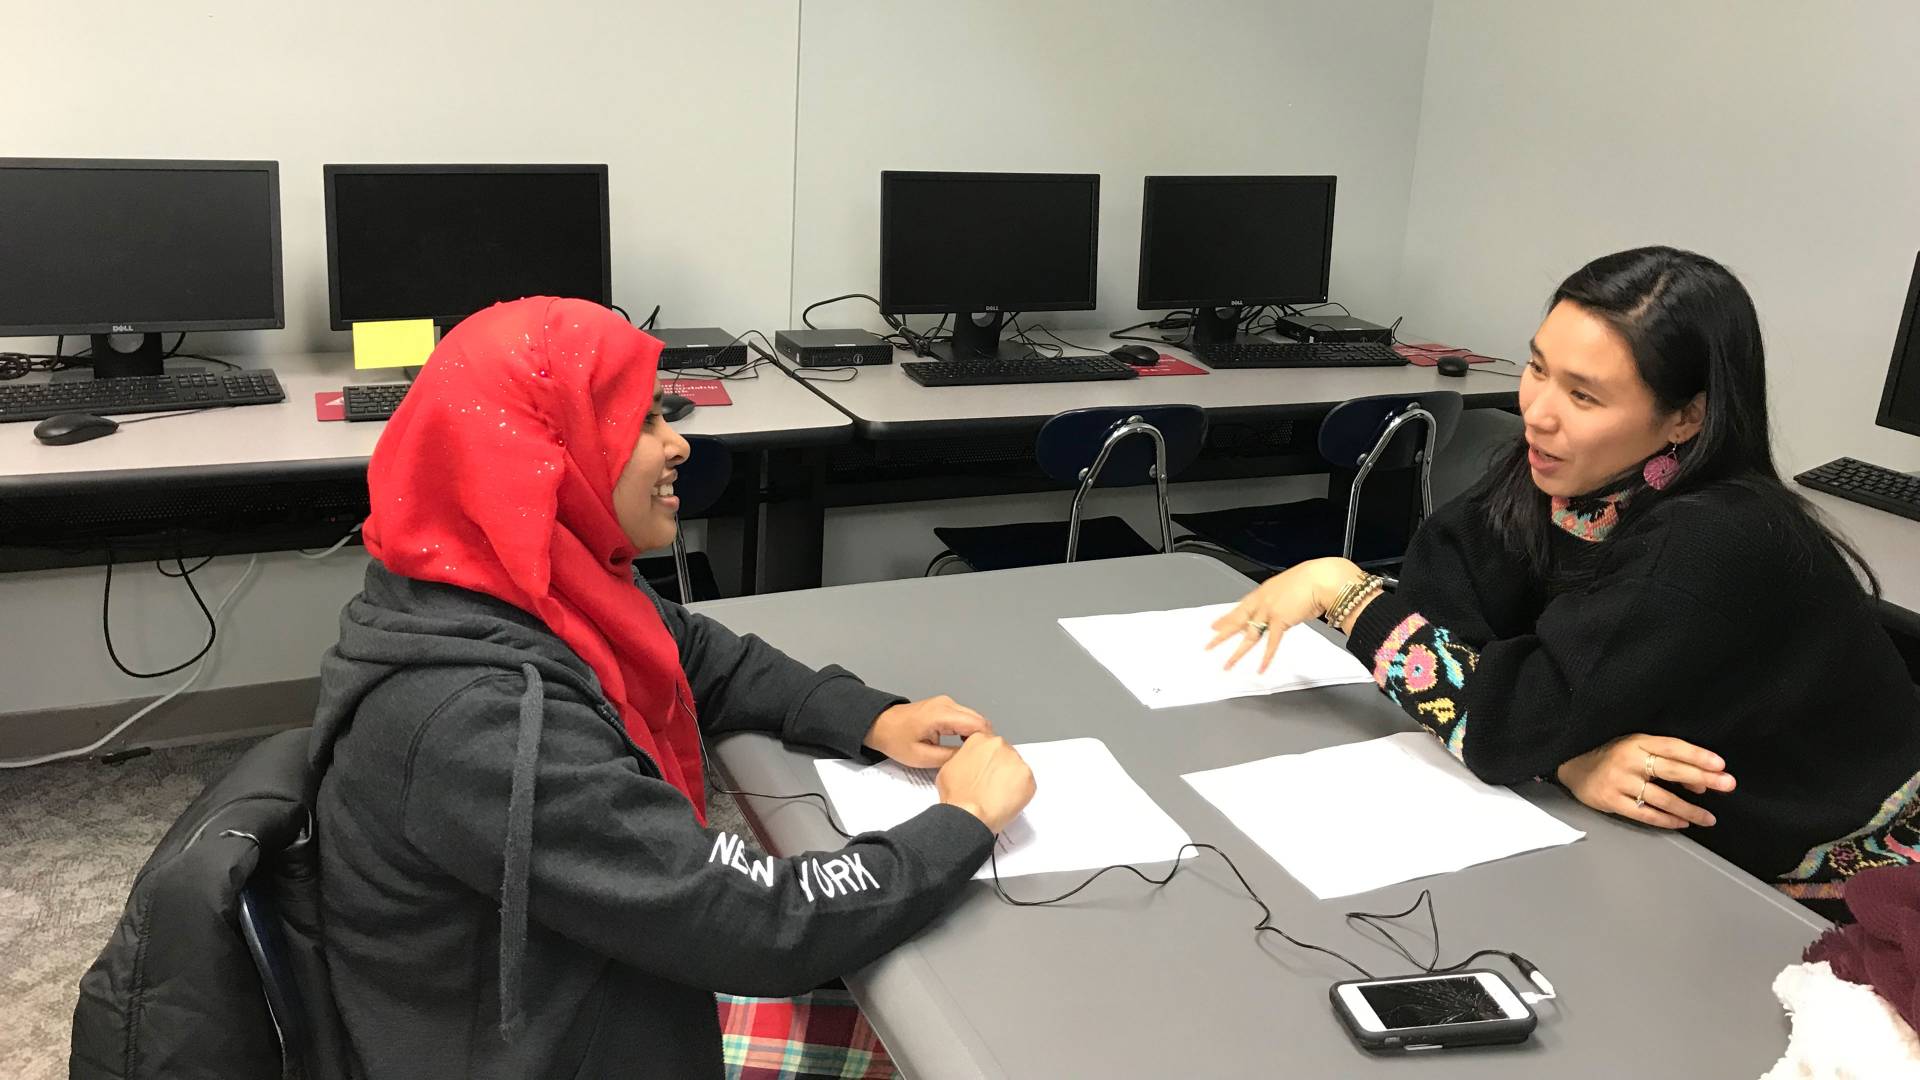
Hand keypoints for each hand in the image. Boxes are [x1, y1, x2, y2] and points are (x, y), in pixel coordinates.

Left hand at [864, 695, 991, 767]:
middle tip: (977, 759)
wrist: (881, 725)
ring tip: (969, 754)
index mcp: (942, 714)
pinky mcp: (945, 706)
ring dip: (975, 736)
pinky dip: (969, 731)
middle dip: (982, 740)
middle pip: (980, 720)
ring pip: (975, 719)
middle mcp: (947, 704)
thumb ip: (950, 758)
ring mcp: (947, 703)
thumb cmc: (896, 739)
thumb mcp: (922, 757)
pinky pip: (966, 717)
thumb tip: (970, 758)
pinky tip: (962, 745)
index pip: (978, 725)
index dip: (985, 742)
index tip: (984, 758)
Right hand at [935, 733, 1035, 833]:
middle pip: (1004, 754)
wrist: (969, 815)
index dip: (986, 759)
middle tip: (991, 785)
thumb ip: (963, 758)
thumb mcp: (948, 767)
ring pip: (1016, 768)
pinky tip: (1007, 800)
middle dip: (999, 768)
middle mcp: (1000, 745)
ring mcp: (1016, 761)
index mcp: (980, 739)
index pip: (988, 744)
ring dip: (1010, 779)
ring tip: (997, 795)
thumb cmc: (958, 796)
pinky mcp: (1028, 778)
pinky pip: (1027, 783)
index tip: (985, 770)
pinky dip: (1020, 792)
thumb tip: (969, 763)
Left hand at [1205, 557, 1362, 672]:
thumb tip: (1282, 606)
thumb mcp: (1289, 587)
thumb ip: (1281, 598)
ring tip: (1228, 665)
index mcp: (1263, 592)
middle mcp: (1262, 602)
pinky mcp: (1281, 621)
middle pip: (1237, 621)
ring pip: (1249, 635)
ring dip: (1238, 653)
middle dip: (1222, 634)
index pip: (1240, 608)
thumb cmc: (1311, 580)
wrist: (1322, 579)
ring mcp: (1269, 611)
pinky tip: (1261, 668)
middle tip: (1208, 646)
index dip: (1226, 618)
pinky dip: (1266, 657)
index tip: (1214, 625)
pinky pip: (1271, 642)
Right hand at [1556, 734, 1735, 828]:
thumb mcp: (1635, 748)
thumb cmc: (1611, 756)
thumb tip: (1701, 785)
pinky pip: (1645, 813)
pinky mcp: (1611, 801)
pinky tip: (1682, 823)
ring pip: (1661, 798)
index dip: (1697, 755)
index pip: (1672, 747)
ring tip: (1709, 818)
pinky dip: (1666, 820)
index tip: (1720, 764)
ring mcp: (1619, 781)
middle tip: (1727, 785)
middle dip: (1702, 778)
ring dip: (1689, 809)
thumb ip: (1665, 761)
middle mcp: (1628, 760)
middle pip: (1671, 770)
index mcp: (1636, 742)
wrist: (1572, 766)